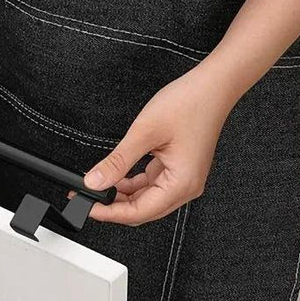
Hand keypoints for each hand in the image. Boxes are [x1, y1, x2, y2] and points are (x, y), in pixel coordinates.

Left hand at [73, 66, 236, 224]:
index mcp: (181, 184)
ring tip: (97, 185)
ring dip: (121, 196)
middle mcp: (186, 186)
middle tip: (87, 197)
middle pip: (143, 210)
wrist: (212, 87)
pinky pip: (151, 185)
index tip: (88, 207)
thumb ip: (117, 162)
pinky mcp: (178, 169)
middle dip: (113, 207)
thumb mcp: (144, 134)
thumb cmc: (189, 104)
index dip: (110, 213)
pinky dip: (132, 184)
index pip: (139, 212)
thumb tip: (95, 181)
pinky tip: (116, 177)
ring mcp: (183, 179)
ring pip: (145, 199)